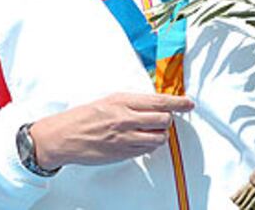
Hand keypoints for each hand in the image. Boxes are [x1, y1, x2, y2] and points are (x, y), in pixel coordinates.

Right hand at [30, 92, 193, 169]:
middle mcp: (126, 119)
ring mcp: (125, 138)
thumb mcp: (111, 99)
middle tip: (163, 119)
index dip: (178, 103)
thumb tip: (155, 103)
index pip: (159, 101)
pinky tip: (139, 140)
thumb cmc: (86, 116)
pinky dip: (148, 145)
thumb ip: (133, 102)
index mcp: (123, 101)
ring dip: (160, 135)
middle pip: (163, 120)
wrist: (66, 135)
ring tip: (150, 131)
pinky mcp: (123, 153)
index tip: (189, 103)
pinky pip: (146, 150)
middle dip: (167, 120)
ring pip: (158, 138)